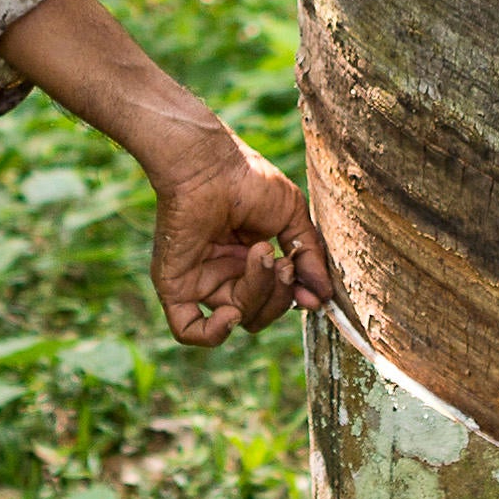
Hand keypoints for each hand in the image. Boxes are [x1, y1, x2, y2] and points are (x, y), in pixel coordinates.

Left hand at [140, 126, 333, 347]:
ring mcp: (199, 281)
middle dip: (278, 295)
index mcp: (247, 260)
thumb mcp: (292, 217)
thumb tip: (323, 297)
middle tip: (282, 262)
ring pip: (237, 318)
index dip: (292, 300)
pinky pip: (189, 330)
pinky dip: (214, 333)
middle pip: (258, 313)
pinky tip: (231, 312)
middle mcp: (223, 274)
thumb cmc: (248, 180)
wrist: (209, 165)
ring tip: (261, 252)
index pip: (273, 300)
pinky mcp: (175, 285)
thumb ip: (309, 257)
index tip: (313, 296)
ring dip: (258, 292)